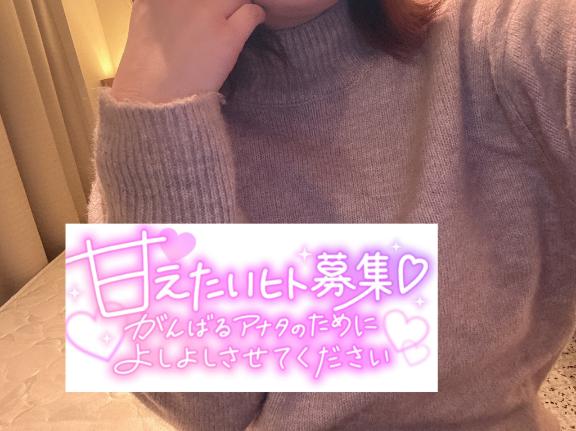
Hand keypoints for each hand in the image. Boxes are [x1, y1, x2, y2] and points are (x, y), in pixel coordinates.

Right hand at [111, 0, 265, 102]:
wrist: (155, 102)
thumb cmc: (148, 72)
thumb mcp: (144, 25)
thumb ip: (160, 7)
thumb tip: (172, 5)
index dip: (203, 1)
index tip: (207, 9)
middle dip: (222, 2)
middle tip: (226, 12)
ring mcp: (205, 14)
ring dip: (239, 4)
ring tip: (240, 14)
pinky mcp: (226, 36)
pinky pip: (252, 12)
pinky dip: (256, 16)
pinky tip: (253, 22)